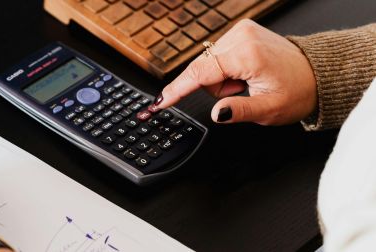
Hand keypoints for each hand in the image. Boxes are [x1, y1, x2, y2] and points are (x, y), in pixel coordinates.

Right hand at [154, 19, 316, 124]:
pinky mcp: (241, 31)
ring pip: (208, 64)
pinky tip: (245, 73)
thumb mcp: (269, 110)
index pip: (200, 73)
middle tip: (243, 92)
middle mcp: (241, 37)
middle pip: (203, 69)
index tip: (160, 102)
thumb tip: (217, 113)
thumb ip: (239, 112)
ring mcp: (241, 31)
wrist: (316, 74)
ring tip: (247, 82)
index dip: (177, 90)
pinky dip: (226, 69)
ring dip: (222, 79)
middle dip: (216, 87)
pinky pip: (216, 56)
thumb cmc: (297, 91)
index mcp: (248, 54)